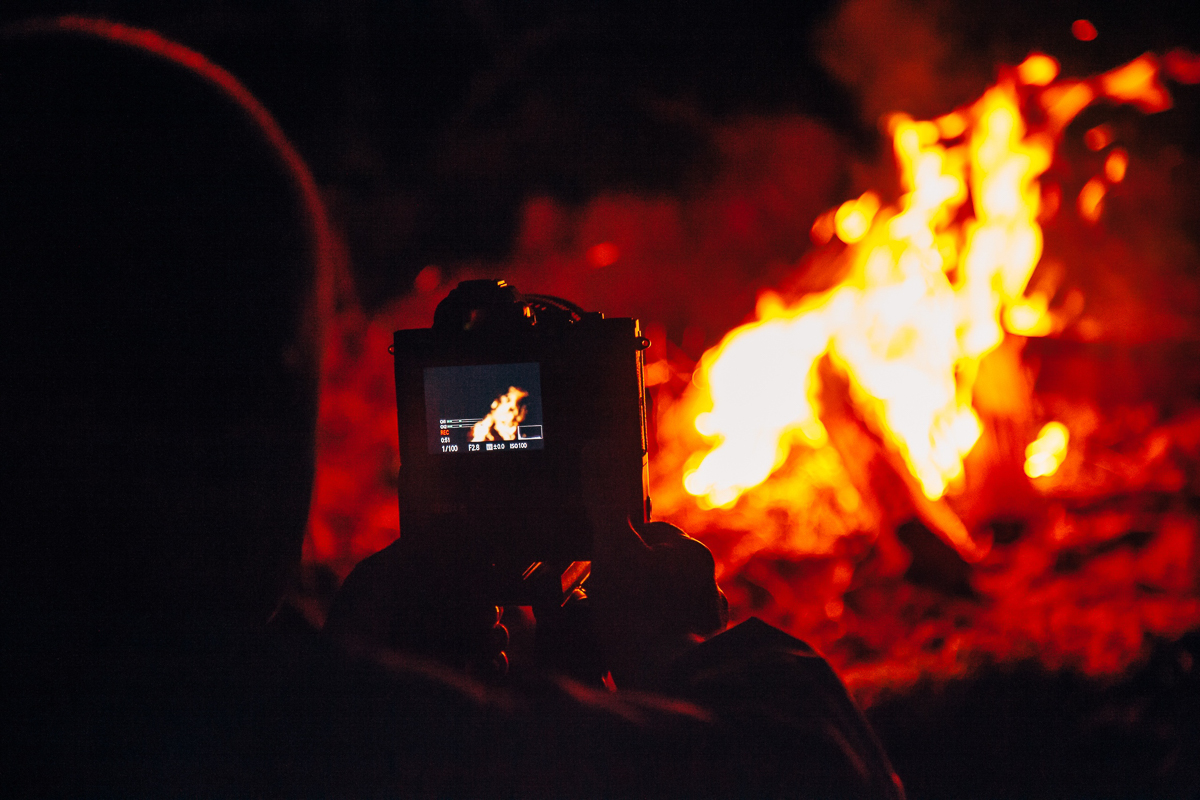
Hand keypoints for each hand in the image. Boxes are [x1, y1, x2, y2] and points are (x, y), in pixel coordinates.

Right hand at [581, 446, 727, 689]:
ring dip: (645, 612)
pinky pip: (673, 638)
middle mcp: (708, 584)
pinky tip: (636, 652)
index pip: (651, 534)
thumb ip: (603, 499)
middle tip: (602, 600)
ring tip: (617, 629)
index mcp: (690, 554)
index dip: (620, 546)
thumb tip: (595, 446)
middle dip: (633, 581)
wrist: (667, 681)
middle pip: (659, 571)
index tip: (601, 565)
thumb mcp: (612, 549)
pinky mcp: (701, 656)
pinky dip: (655, 641)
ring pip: (667, 605)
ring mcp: (706, 622)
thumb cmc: (638, 612)